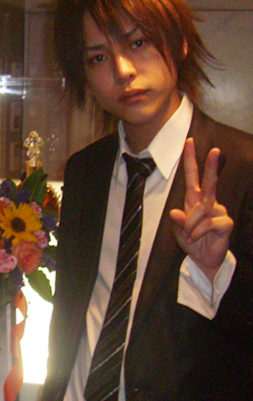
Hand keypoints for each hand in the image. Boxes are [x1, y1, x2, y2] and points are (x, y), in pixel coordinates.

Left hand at [169, 138, 232, 282]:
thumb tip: (174, 211)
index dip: (190, 159)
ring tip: (189, 235)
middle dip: (211, 165)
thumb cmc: (191, 240)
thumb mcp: (178, 231)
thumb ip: (178, 221)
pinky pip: (208, 223)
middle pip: (209, 180)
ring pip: (200, 210)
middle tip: (215, 150)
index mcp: (194, 199)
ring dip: (190, 225)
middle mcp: (207, 202)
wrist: (203, 258)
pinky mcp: (225, 222)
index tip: (188, 142)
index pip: (192, 176)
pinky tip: (197, 238)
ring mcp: (218, 211)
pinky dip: (197, 231)